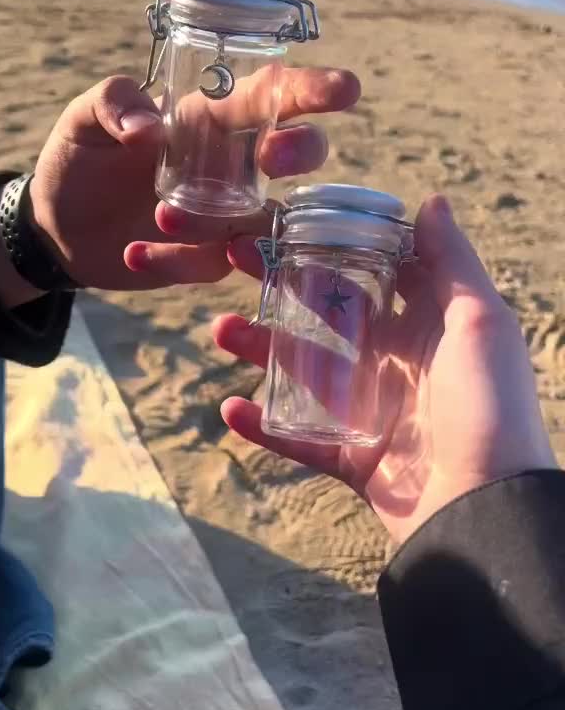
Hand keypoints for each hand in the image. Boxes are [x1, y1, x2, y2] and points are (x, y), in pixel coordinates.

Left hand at [29, 69, 358, 290]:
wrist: (56, 226)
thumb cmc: (79, 158)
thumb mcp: (83, 120)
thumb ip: (113, 106)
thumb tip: (152, 130)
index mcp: (209, 116)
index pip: (270, 95)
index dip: (310, 90)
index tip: (346, 88)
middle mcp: (231, 164)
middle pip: (296, 154)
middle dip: (299, 152)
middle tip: (269, 160)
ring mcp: (225, 214)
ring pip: (266, 221)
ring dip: (221, 222)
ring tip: (161, 216)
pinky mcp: (207, 256)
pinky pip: (215, 265)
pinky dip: (178, 262)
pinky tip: (133, 253)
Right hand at [213, 196, 555, 544]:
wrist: (483, 508)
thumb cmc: (488, 405)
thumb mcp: (480, 322)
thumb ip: (453, 262)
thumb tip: (430, 201)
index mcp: (423, 325)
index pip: (368, 273)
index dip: (328, 246)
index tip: (286, 222)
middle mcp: (392, 361)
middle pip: (322, 316)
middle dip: (277, 290)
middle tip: (231, 262)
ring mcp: (366, 410)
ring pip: (299, 372)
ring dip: (257, 349)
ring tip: (220, 331)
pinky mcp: (348, 456)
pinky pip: (295, 437)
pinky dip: (261, 425)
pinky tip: (230, 407)